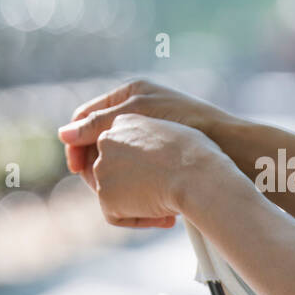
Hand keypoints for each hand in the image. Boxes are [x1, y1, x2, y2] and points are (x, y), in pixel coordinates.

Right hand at [58, 78, 232, 187]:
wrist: (231, 146)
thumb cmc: (187, 122)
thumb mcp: (136, 115)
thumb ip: (98, 123)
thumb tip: (63, 133)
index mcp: (130, 94)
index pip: (88, 118)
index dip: (77, 143)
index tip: (76, 167)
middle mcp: (138, 112)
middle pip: (99, 143)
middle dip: (98, 168)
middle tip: (102, 190)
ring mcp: (150, 134)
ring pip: (116, 164)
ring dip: (118, 184)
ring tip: (129, 198)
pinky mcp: (163, 155)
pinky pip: (136, 174)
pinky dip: (137, 189)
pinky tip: (148, 200)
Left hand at [90, 114, 220, 226]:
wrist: (196, 176)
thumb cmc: (198, 155)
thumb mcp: (175, 134)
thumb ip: (156, 141)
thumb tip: (160, 158)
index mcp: (125, 120)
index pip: (123, 147)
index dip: (143, 166)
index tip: (166, 176)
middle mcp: (107, 141)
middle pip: (115, 169)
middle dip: (136, 185)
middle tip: (165, 195)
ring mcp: (102, 168)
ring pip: (114, 192)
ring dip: (137, 203)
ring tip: (169, 210)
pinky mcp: (104, 196)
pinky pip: (115, 215)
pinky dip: (138, 220)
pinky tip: (164, 218)